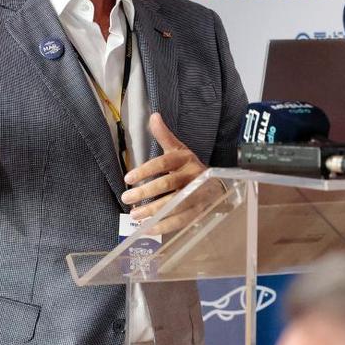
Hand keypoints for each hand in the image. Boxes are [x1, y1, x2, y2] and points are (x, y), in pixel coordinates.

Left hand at [121, 114, 226, 235]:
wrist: (218, 183)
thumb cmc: (191, 166)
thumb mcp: (179, 149)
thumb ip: (164, 135)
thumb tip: (154, 116)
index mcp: (185, 159)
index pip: (163, 163)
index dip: (145, 170)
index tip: (127, 179)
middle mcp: (192, 175)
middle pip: (167, 184)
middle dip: (145, 192)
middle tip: (126, 198)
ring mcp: (197, 194)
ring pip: (173, 203)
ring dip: (152, 211)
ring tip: (134, 215)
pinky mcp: (199, 210)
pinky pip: (181, 219)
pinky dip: (165, 225)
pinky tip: (149, 228)